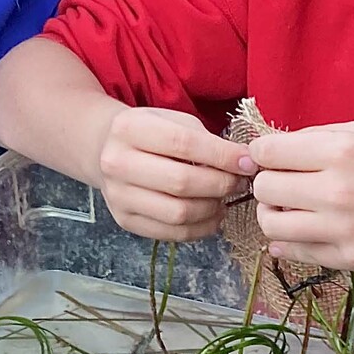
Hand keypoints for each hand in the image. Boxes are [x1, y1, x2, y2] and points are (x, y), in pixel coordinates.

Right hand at [95, 107, 250, 242]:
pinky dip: (201, 228)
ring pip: (178, 213)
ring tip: (225, 198)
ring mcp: (118, 196)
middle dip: (220, 184)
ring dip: (212, 209)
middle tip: (239, 182)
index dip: (222, 156)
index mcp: (129, 128)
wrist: (106, 150)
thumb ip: (206, 140)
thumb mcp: (173, 121)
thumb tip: (244, 164)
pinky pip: (172, 233)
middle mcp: (117, 163)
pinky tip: (212, 214)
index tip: (247, 163)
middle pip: (181, 182)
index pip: (183, 144)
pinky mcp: (125, 221)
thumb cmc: (150, 133)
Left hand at [247, 120, 353, 272]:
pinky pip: (294, 251)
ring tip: (294, 207)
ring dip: (275, 214)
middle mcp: (337, 190)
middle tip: (287, 183)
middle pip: (263, 188)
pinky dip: (289, 240)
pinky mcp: (349, 258)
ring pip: (271, 224)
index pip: (267, 152)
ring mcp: (343, 229)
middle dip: (269, 183)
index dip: (264, 153)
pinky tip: (305, 228)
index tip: (274, 157)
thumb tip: (278, 145)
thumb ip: (322, 135)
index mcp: (342, 150)